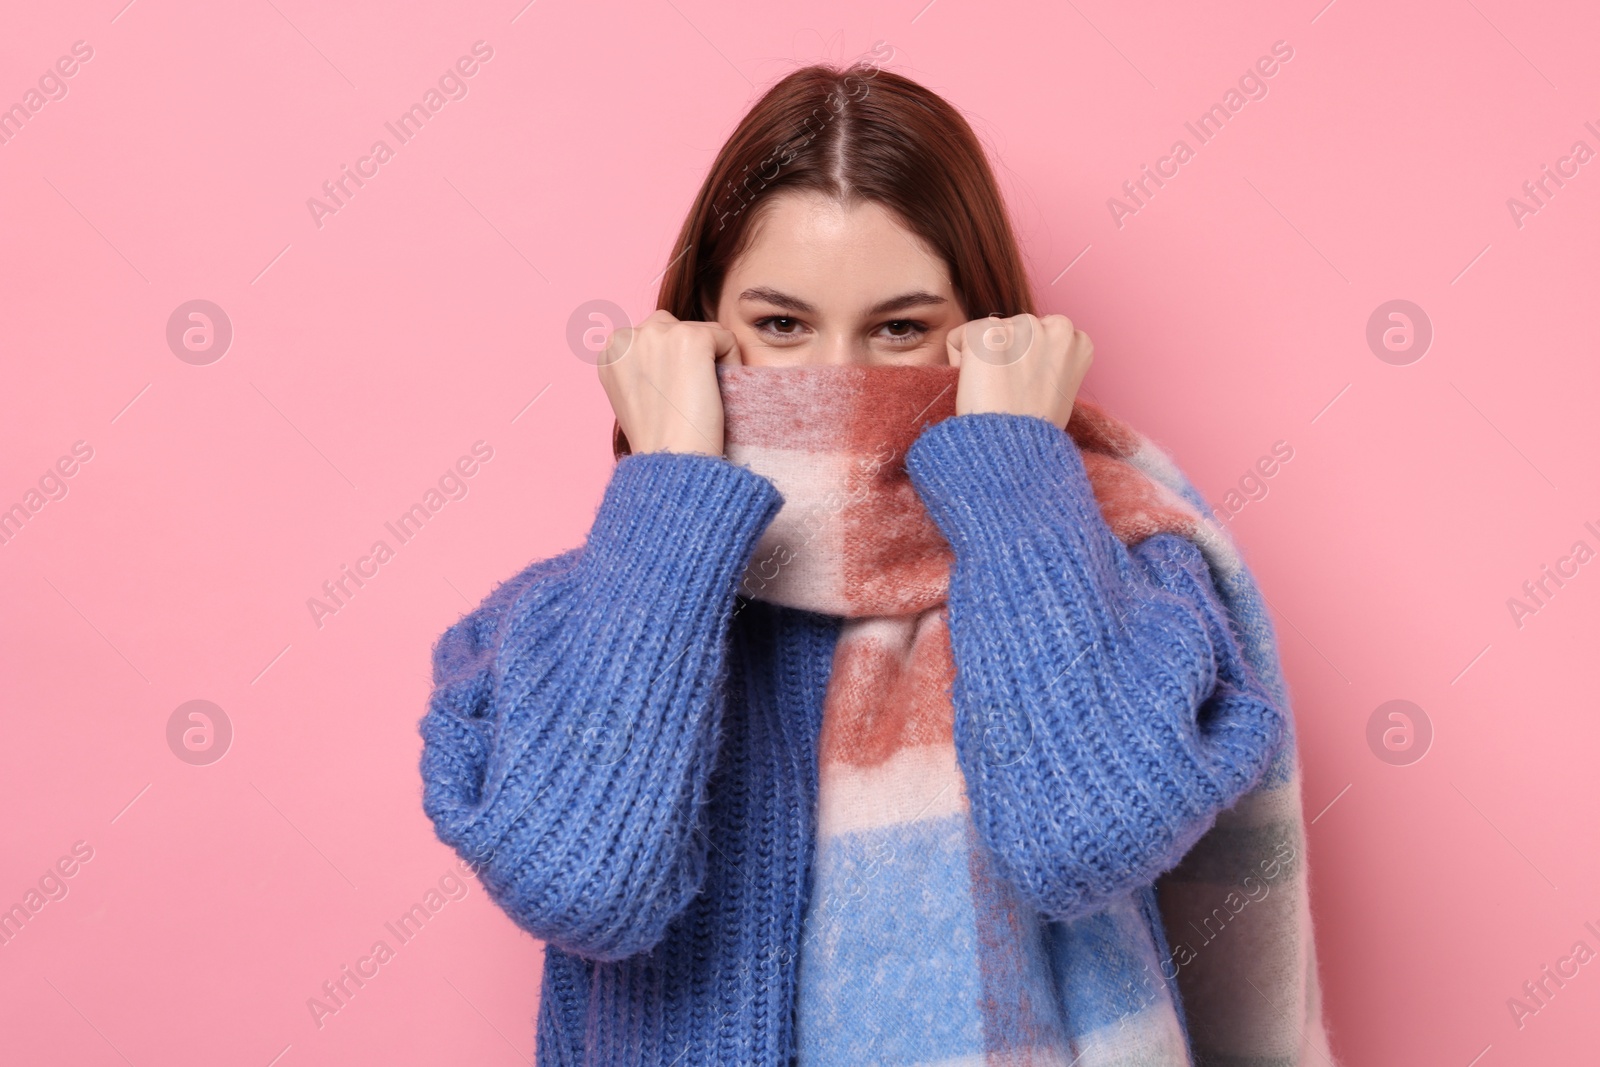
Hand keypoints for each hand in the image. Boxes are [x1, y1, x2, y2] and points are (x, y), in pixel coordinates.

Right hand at [598, 309, 743, 456]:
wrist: (672, 460)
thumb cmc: (659, 440)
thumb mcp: (635, 397)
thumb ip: (642, 368)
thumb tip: (668, 356)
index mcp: (610, 350)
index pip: (654, 338)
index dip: (672, 367)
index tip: (671, 398)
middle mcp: (627, 335)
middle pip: (676, 328)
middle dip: (688, 356)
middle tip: (688, 398)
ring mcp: (658, 333)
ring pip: (702, 332)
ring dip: (709, 360)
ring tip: (698, 397)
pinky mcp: (691, 338)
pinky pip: (725, 339)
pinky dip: (731, 363)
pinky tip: (714, 393)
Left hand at [946, 313, 1091, 429]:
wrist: (1014, 447)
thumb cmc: (1035, 431)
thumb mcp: (1061, 394)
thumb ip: (1051, 367)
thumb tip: (1030, 361)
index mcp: (1077, 341)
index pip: (1041, 336)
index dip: (1027, 362)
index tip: (1025, 386)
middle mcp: (1055, 325)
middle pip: (1015, 330)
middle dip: (1007, 354)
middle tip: (1008, 390)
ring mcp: (1021, 326)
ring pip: (989, 333)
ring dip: (984, 357)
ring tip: (995, 389)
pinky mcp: (986, 330)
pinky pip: (958, 338)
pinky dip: (959, 361)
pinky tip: (977, 385)